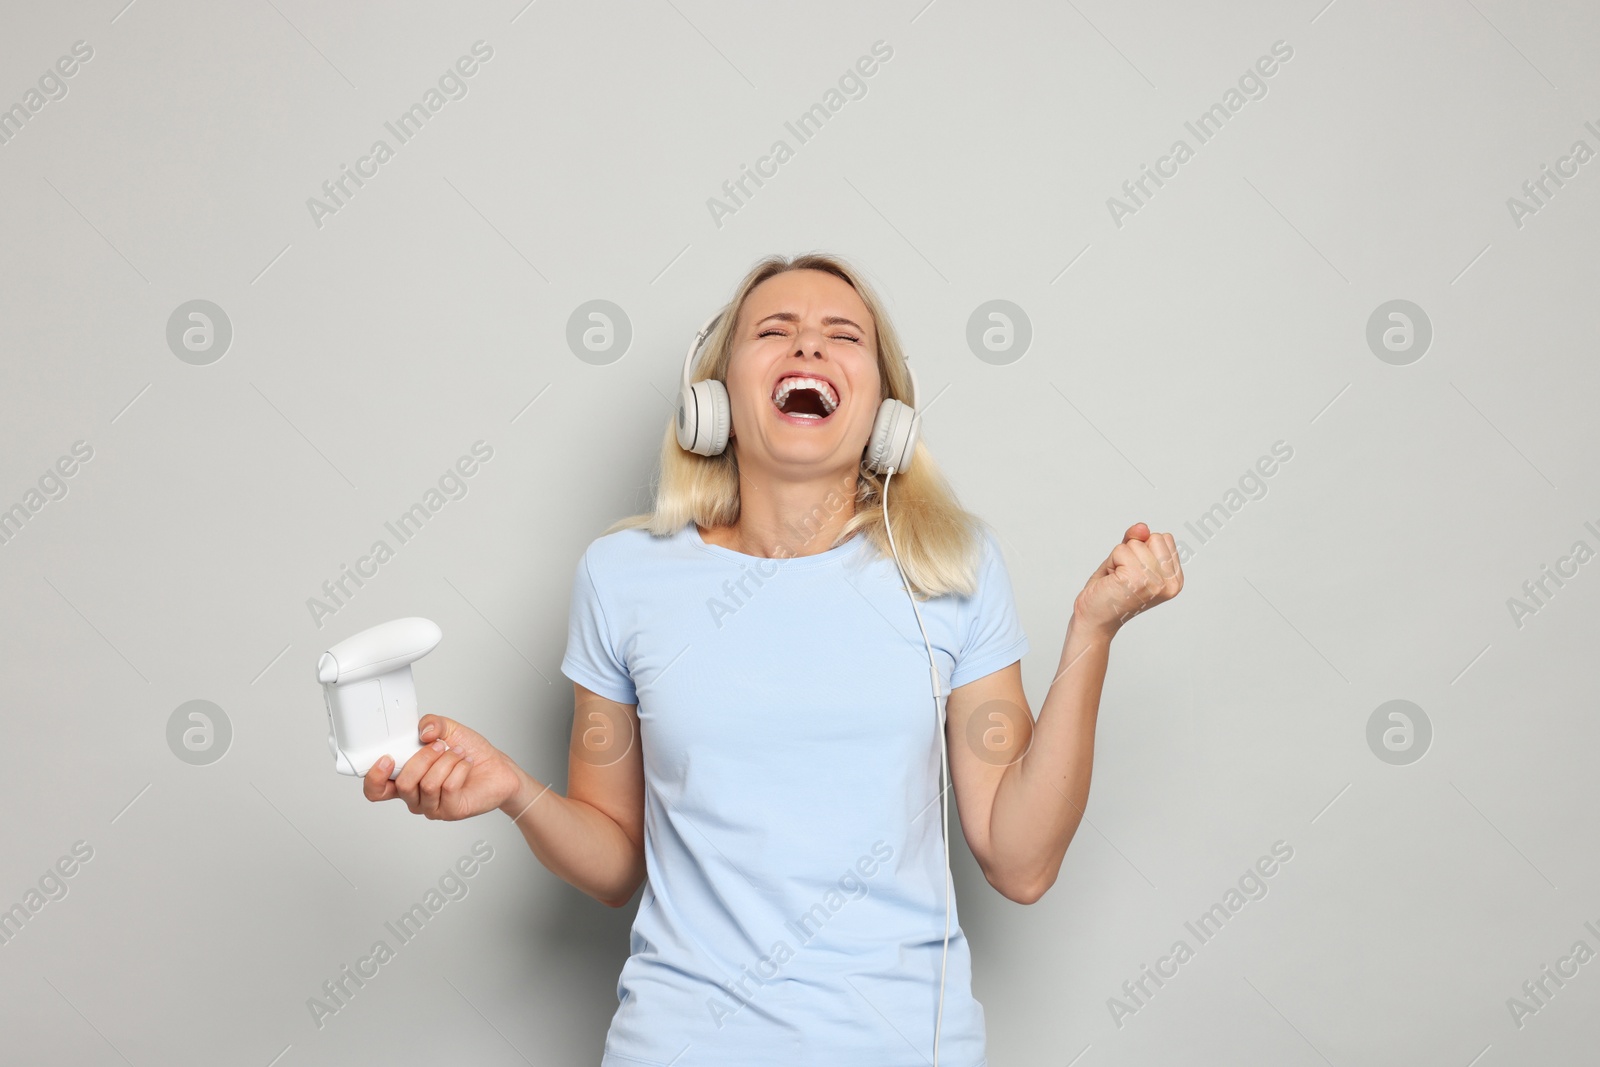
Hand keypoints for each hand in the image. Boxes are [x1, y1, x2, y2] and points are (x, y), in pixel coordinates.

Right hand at [363, 715, 521, 820]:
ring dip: (446, 761)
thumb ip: (432, 723)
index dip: (374, 777)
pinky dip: (459, 768)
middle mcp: (415, 797)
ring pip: (428, 784)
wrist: (498, 768)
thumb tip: (424, 731)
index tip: (386, 758)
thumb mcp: (449, 729)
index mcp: (406, 778)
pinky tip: (466, 763)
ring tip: (459, 753)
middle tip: (441, 745)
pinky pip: (448, 788)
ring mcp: (433, 807)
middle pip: (404, 784)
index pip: (376, 790)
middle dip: (423, 758)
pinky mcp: (452, 811)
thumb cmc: (469, 752)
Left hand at [1073, 523, 1183, 637]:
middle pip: (1153, 537)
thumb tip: (1142, 527)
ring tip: (1117, 580)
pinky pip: (1121, 550)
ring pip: (1135, 543)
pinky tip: (1112, 581)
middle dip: (1131, 551)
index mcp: (1175, 579)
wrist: (1094, 619)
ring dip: (1119, 558)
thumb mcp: (1127, 558)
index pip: (1164, 538)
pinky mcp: (1138, 580)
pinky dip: (1111, 562)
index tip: (1133, 571)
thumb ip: (1137, 539)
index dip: (1142, 549)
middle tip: (1122, 575)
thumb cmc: (1110, 591)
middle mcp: (1171, 583)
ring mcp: (1156, 582)